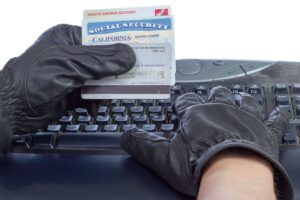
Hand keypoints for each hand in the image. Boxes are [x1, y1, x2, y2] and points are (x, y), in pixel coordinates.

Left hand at [0, 24, 135, 151]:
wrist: (13, 109)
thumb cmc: (34, 77)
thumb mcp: (70, 63)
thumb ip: (101, 60)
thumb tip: (129, 55)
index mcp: (69, 38)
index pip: (101, 37)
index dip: (120, 43)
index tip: (139, 50)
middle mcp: (73, 55)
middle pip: (104, 59)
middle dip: (117, 69)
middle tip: (136, 74)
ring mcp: (74, 74)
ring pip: (102, 78)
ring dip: (108, 87)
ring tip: (115, 93)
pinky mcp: (74, 92)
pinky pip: (94, 94)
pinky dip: (98, 100)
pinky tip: (95, 106)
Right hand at [121, 86, 292, 199]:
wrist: (233, 173)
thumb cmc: (200, 165)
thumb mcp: (164, 157)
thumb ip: (143, 145)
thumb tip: (125, 136)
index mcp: (197, 115)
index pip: (187, 101)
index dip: (184, 100)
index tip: (182, 101)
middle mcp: (221, 110)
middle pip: (217, 96)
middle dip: (214, 95)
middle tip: (213, 94)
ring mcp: (245, 119)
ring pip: (243, 101)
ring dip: (241, 98)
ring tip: (240, 96)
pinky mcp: (264, 132)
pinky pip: (274, 119)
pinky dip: (276, 115)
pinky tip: (278, 111)